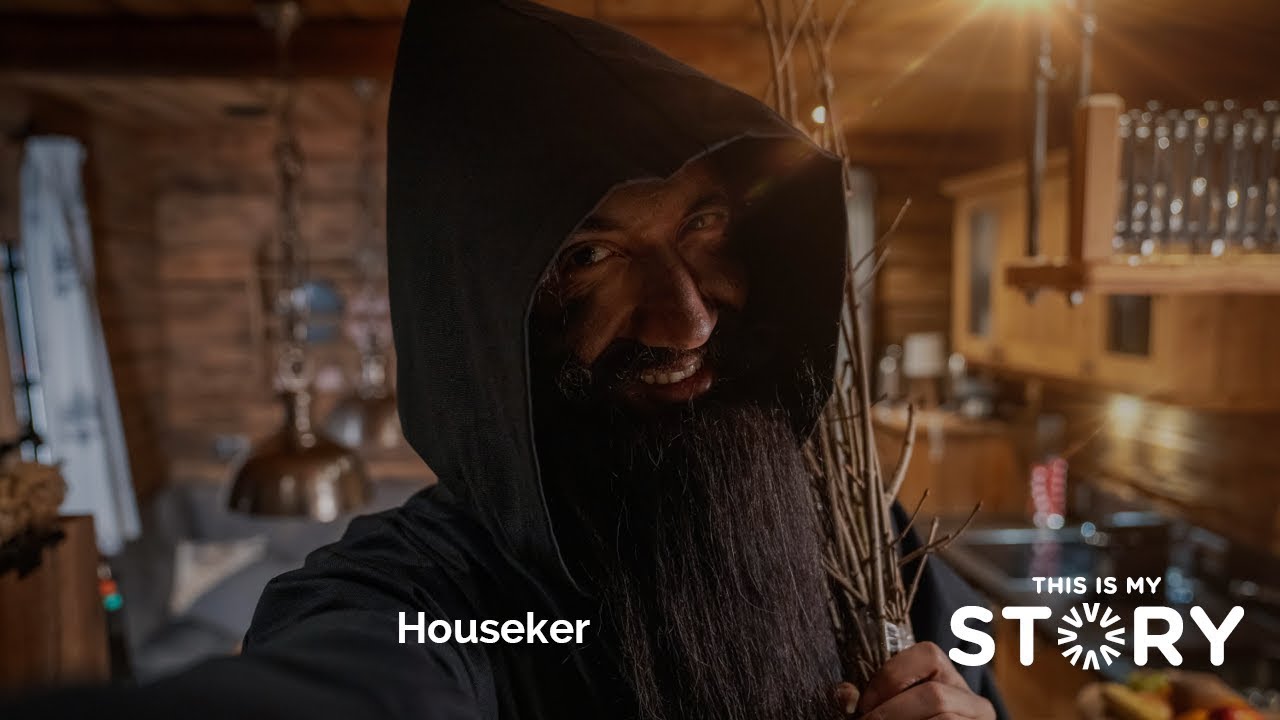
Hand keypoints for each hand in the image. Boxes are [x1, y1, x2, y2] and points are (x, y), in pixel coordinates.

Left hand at [834, 642, 995, 719]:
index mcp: (948, 679)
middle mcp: (973, 699)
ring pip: (945, 719)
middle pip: (935, 694)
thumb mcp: (893, 707)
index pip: (928, 655)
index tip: (864, 705)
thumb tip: (844, 695)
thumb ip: (869, 698)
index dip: (889, 678)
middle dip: (892, 712)